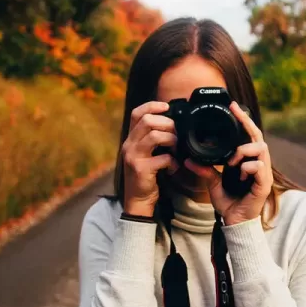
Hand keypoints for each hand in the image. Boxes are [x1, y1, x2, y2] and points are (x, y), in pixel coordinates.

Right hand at [121, 101, 178, 216]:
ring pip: (155, 136)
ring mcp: (134, 157)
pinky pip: (163, 158)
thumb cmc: (146, 174)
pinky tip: (173, 168)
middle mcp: (129, 145)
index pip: (136, 113)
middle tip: (176, 134)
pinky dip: (172, 162)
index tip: (167, 106)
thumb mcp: (145, 153)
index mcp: (131, 139)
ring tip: (176, 148)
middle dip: (167, 124)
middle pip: (147, 121)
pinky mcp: (141, 169)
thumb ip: (152, 138)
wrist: (137, 200)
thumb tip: (172, 124)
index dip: (152, 106)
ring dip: (172, 140)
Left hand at [184, 101, 273, 225]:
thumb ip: (204, 169)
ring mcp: (263, 174)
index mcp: (247, 160)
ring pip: (260, 149)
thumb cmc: (228, 202)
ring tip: (232, 161)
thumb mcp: (212, 182)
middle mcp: (258, 164)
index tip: (232, 106)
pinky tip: (238, 174)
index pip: (248, 135)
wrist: (234, 222)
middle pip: (258, 137)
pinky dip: (247, 167)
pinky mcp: (265, 185)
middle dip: (247, 123)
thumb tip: (188, 159)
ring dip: (244, 151)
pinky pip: (259, 168)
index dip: (243, 120)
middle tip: (235, 112)